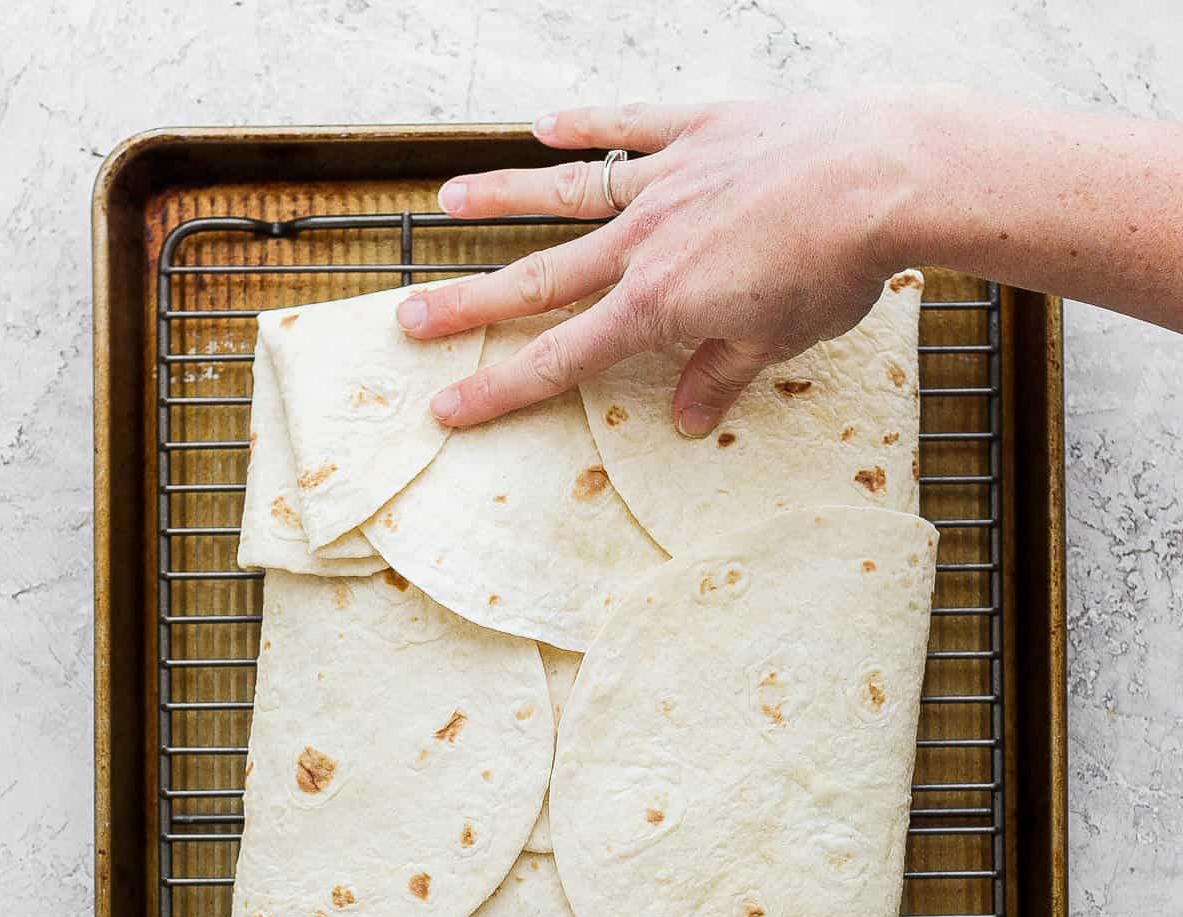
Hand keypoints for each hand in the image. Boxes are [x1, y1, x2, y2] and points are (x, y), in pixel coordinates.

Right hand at [397, 96, 915, 435]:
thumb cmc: (835, 268)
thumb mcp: (776, 343)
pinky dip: (585, 125)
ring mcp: (666, 178)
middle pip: (538, 279)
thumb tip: (682, 417)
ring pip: (566, 193)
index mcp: (657, 305)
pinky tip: (544, 126)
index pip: (560, 357)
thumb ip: (718, 376)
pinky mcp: (699, 128)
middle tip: (408, 318)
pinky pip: (629, 125)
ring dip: (502, 198)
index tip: (447, 406)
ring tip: (445, 199)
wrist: (882, 176)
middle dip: (468, 305)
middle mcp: (643, 241)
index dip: (499, 387)